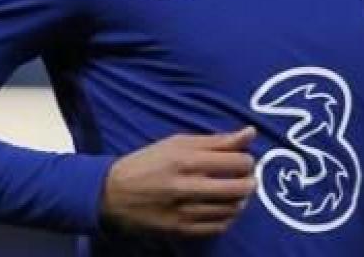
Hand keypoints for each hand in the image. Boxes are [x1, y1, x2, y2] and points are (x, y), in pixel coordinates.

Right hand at [101, 126, 256, 236]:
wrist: (113, 193)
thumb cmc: (148, 162)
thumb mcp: (178, 143)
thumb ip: (217, 140)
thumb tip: (250, 133)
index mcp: (187, 160)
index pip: (237, 162)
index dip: (248, 161)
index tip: (244, 161)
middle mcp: (186, 186)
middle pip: (239, 188)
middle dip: (250, 182)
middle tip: (247, 179)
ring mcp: (184, 211)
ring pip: (231, 210)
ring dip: (240, 201)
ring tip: (235, 193)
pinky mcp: (180, 230)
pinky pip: (217, 227)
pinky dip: (227, 218)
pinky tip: (222, 209)